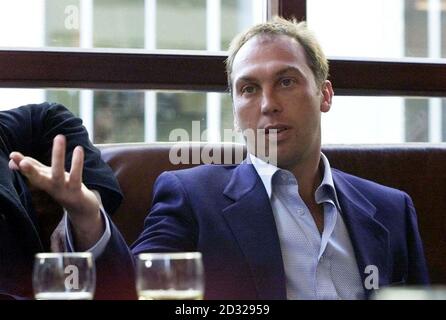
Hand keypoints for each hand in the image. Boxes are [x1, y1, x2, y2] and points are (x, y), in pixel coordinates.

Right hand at [9, 134, 103, 249]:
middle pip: (38, 180)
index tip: (13, 155)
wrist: (82, 209)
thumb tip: (12, 158)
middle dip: (30, 171)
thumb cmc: (63, 188)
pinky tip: (78, 148)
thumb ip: (33, 167)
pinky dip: (77, 163)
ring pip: (58, 174)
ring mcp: (64, 190)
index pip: (29, 173)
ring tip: (59, 137)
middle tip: (23, 161)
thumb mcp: (47, 177)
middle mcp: (51, 187)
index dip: (20, 165)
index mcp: (43, 183)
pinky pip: (77, 176)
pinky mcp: (77, 192)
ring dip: (58, 156)